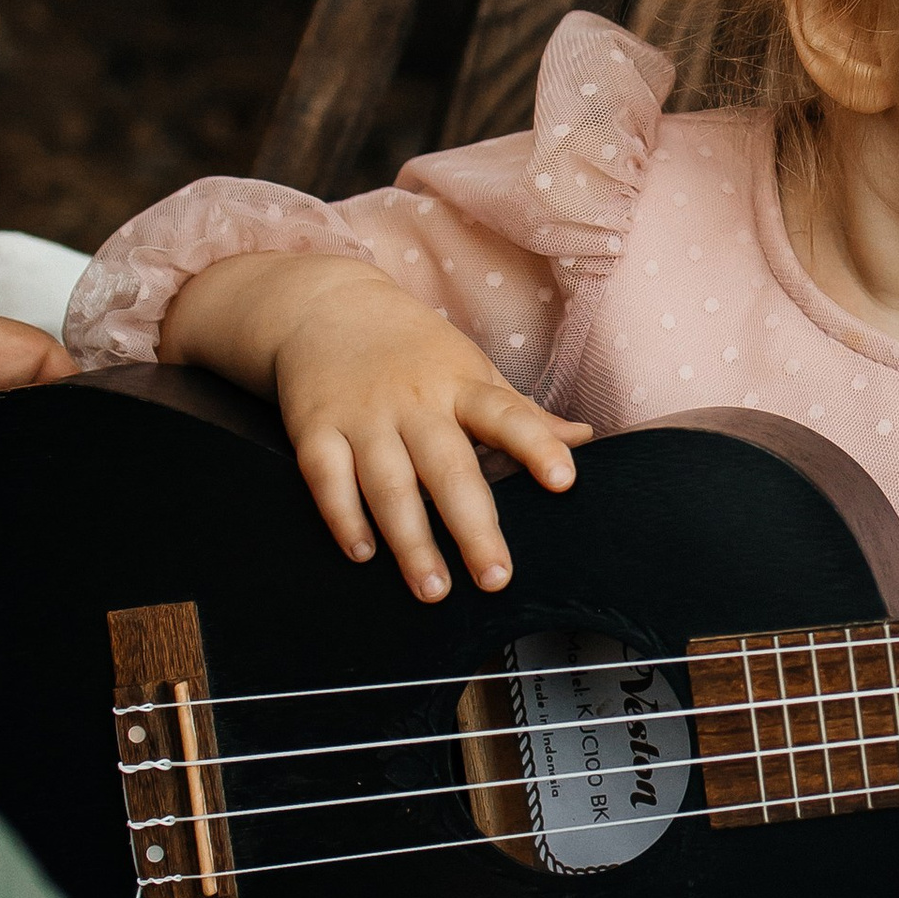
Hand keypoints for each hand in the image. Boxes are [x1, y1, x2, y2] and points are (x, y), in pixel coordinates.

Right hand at [164, 253, 591, 599]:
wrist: (326, 308)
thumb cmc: (414, 350)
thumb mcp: (471, 368)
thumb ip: (521, 412)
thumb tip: (583, 439)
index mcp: (461, 385)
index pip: (506, 415)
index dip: (537, 445)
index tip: (564, 480)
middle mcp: (414, 402)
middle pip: (448, 468)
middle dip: (473, 526)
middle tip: (495, 577)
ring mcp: (363, 416)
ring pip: (388, 484)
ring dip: (411, 541)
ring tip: (433, 589)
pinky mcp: (315, 429)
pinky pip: (327, 479)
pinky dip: (343, 518)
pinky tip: (364, 554)